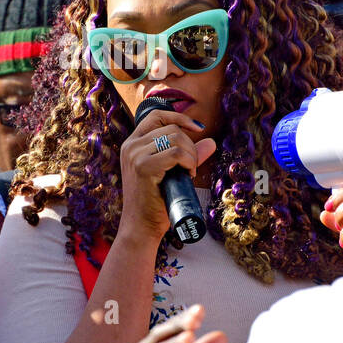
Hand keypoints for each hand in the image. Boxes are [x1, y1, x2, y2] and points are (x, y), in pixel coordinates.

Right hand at [118, 109, 216, 244]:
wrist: (142, 227)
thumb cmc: (156, 202)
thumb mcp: (171, 173)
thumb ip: (188, 155)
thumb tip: (211, 142)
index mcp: (132, 144)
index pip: (156, 116)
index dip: (179, 116)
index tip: (198, 128)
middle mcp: (131, 146)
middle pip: (171, 128)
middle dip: (190, 145)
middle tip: (192, 167)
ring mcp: (135, 155)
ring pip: (175, 138)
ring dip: (191, 155)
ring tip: (189, 173)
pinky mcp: (143, 167)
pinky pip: (177, 153)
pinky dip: (189, 162)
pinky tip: (188, 175)